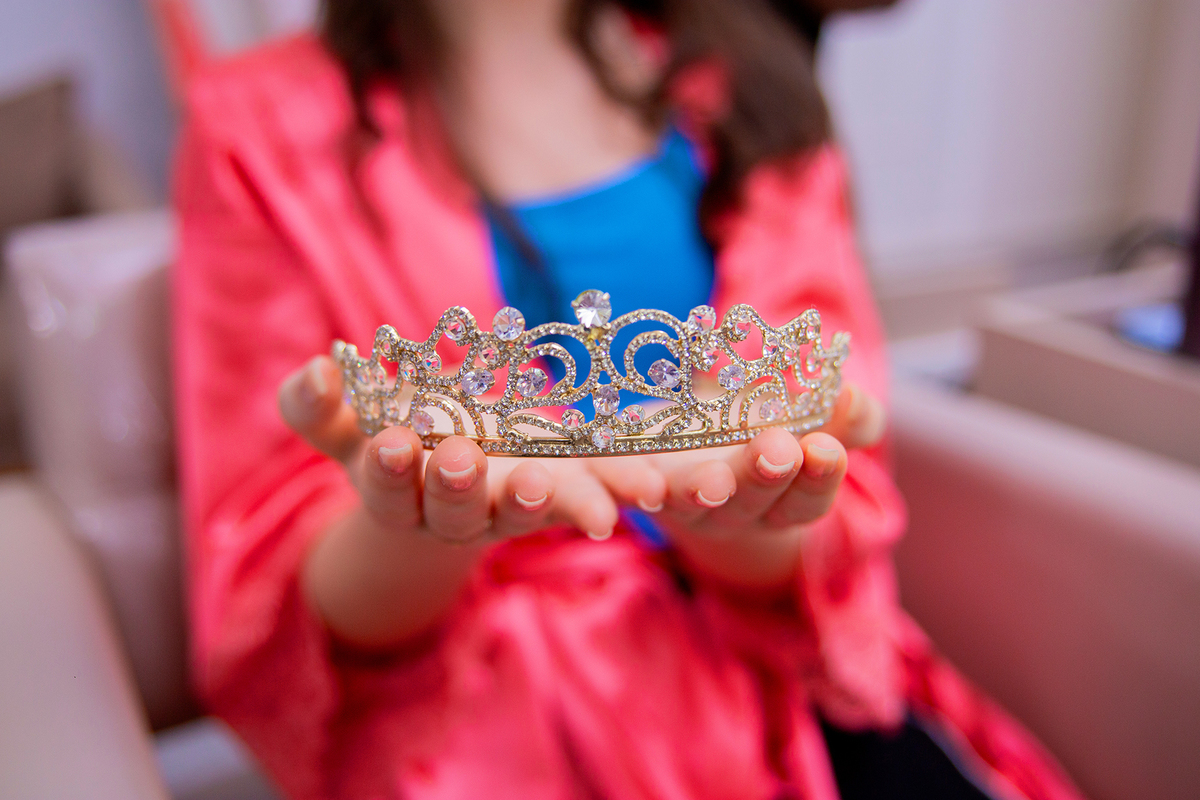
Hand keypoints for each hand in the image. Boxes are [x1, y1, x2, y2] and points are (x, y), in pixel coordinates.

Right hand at [278, 356, 628, 543]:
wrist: (453, 460)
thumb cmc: (388, 429)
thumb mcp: (345, 418)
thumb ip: (316, 404)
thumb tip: (313, 371)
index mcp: (400, 495)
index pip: (387, 489)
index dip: (388, 470)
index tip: (390, 442)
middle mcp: (460, 513)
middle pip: (458, 511)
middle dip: (457, 485)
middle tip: (460, 457)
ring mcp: (517, 503)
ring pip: (534, 509)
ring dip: (552, 501)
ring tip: (558, 492)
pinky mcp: (569, 483)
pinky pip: (596, 487)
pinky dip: (619, 485)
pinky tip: (649, 490)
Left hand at [586, 383, 886, 589]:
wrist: (689, 445)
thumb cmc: (764, 430)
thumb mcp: (810, 422)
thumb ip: (845, 418)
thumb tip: (853, 398)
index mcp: (780, 501)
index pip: (805, 500)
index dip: (818, 478)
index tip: (826, 449)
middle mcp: (730, 510)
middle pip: (747, 503)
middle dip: (762, 476)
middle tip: (777, 451)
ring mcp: (678, 500)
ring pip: (688, 502)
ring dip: (700, 490)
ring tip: (711, 481)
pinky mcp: (631, 480)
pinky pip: (624, 486)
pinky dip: (628, 484)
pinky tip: (638, 482)